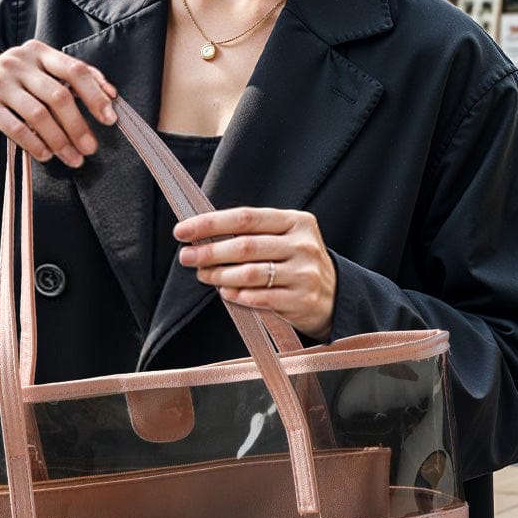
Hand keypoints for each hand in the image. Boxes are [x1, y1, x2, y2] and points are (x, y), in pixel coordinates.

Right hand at [0, 40, 117, 166]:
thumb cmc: (8, 92)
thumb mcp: (34, 78)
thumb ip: (66, 81)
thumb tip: (109, 94)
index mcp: (37, 51)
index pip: (75, 69)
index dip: (96, 94)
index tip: (110, 119)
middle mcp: (18, 61)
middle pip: (59, 95)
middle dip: (79, 126)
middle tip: (91, 149)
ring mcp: (0, 81)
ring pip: (39, 115)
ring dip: (60, 141)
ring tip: (73, 159)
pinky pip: (17, 128)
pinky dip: (35, 145)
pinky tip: (46, 156)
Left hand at [175, 207, 336, 340]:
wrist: (334, 296)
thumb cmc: (296, 264)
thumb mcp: (284, 239)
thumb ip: (251, 235)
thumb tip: (202, 236)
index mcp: (295, 221)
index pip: (246, 218)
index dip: (210, 223)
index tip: (182, 231)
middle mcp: (302, 244)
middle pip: (245, 246)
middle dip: (210, 252)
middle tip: (187, 257)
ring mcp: (304, 273)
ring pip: (251, 273)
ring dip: (220, 275)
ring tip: (204, 276)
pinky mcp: (302, 299)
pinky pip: (261, 297)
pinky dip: (238, 295)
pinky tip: (226, 293)